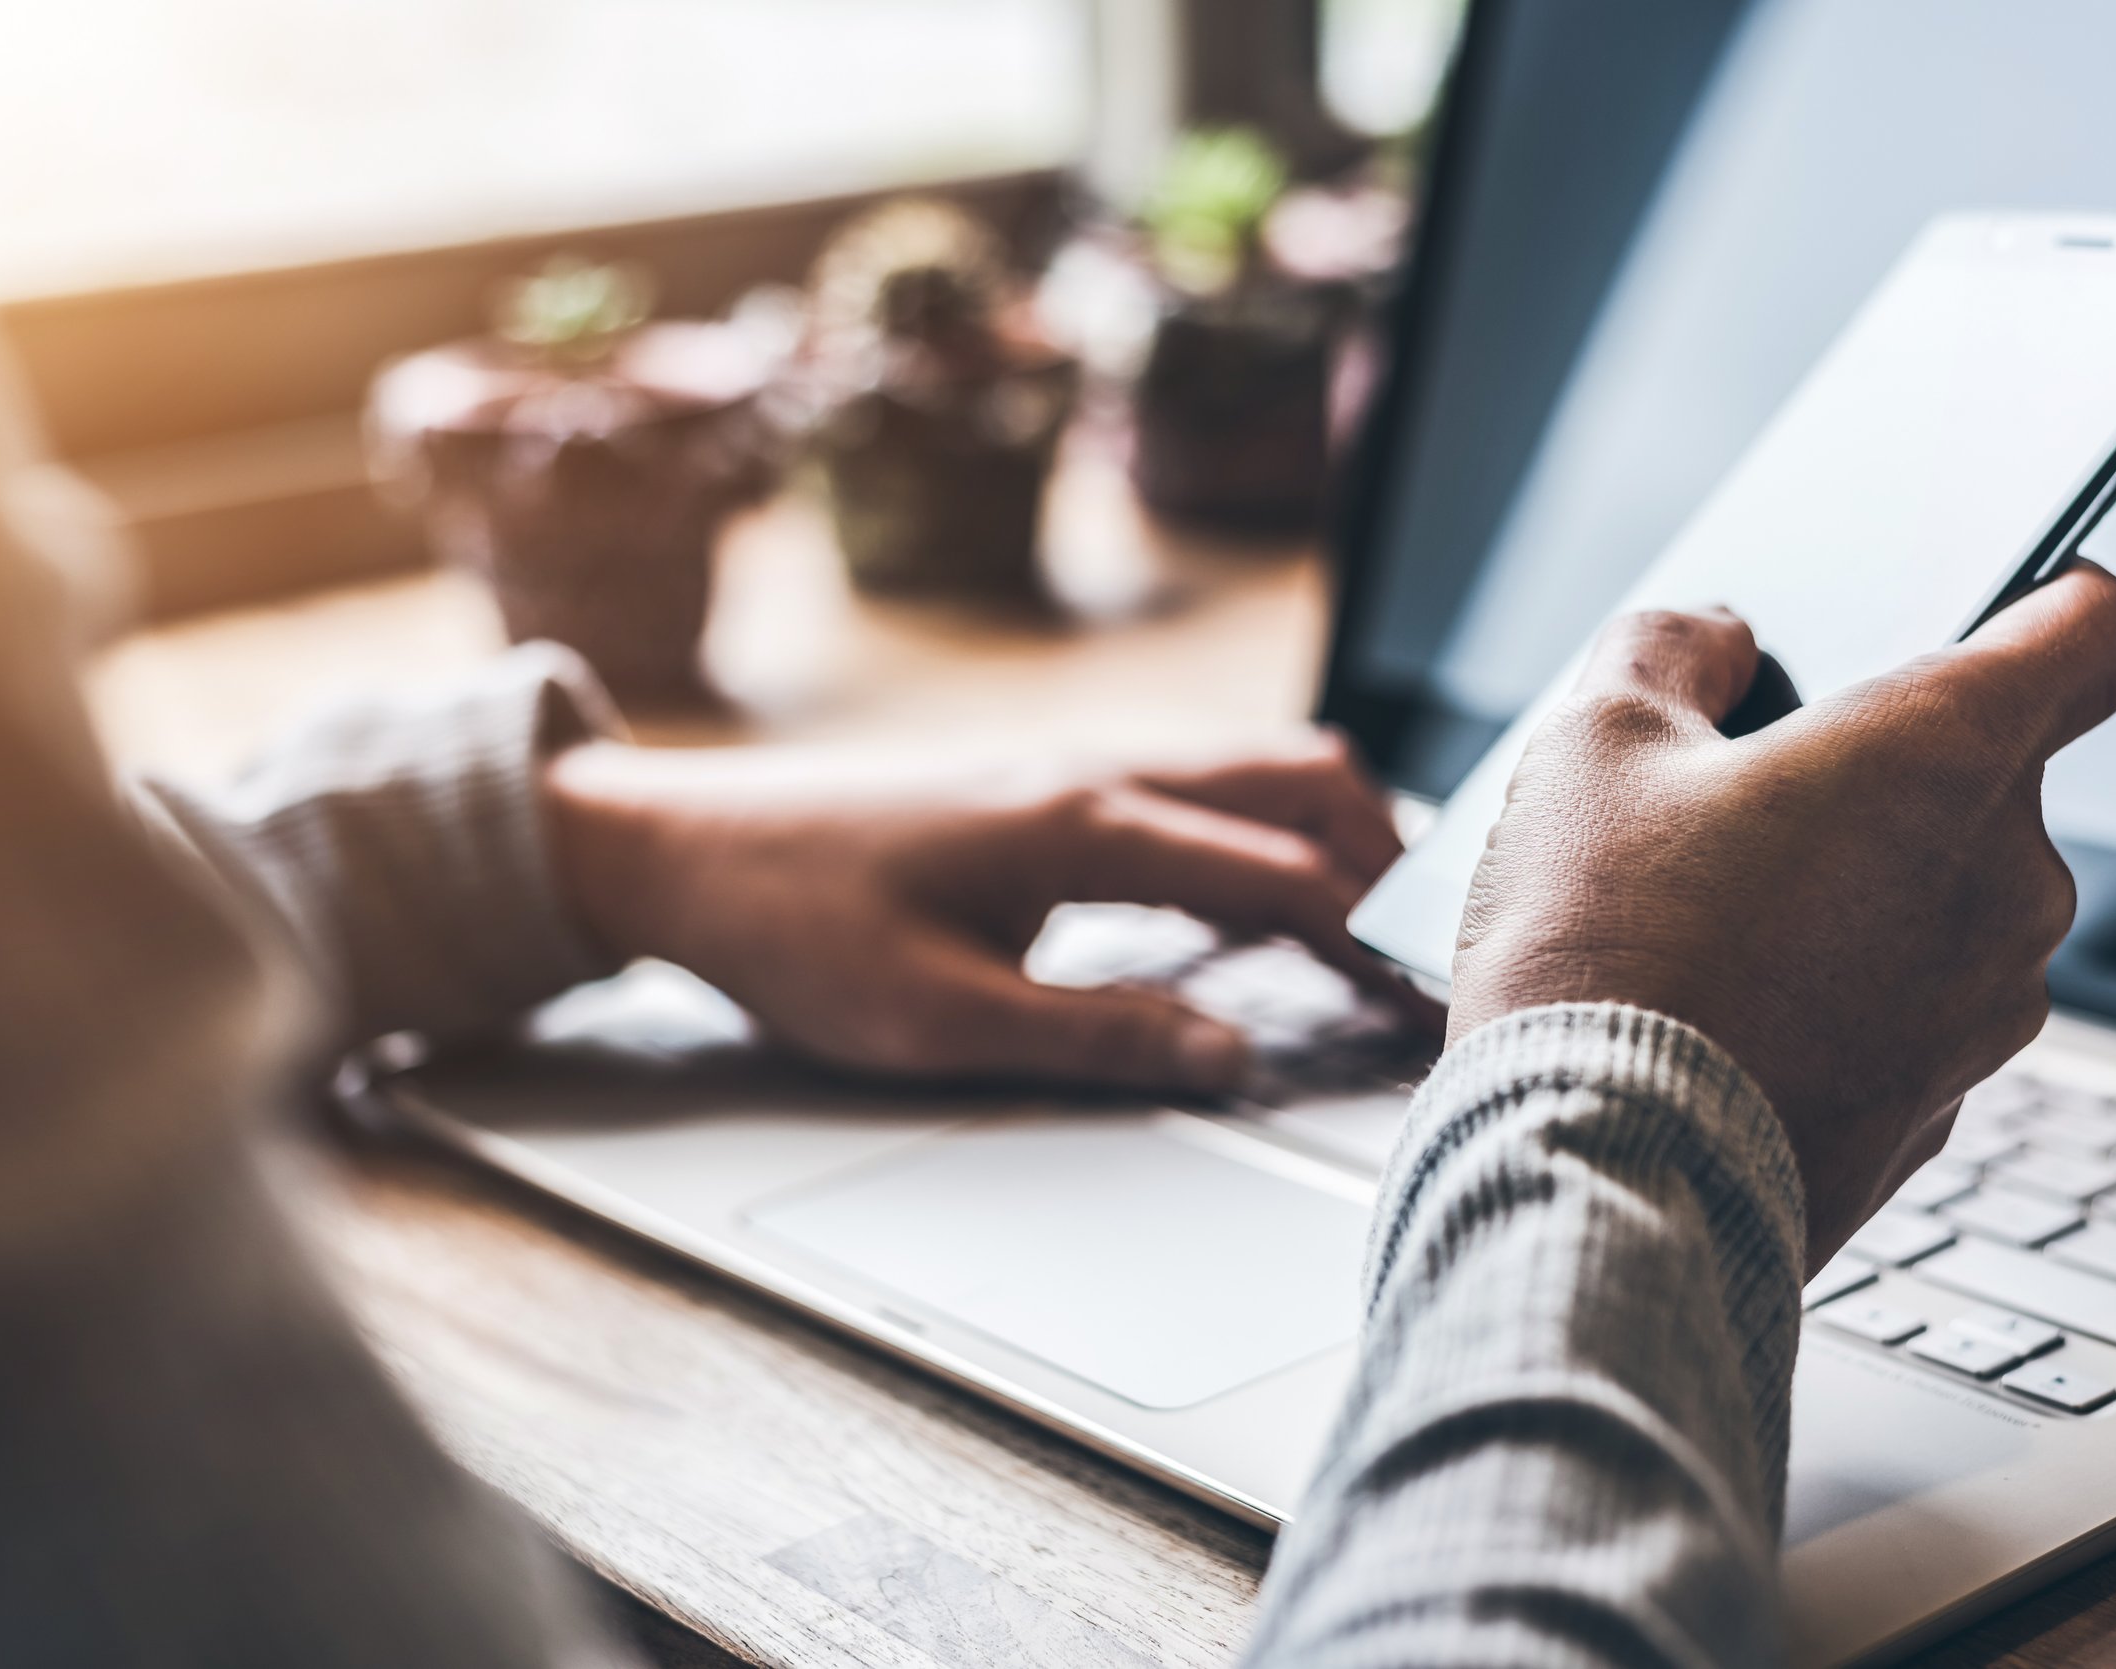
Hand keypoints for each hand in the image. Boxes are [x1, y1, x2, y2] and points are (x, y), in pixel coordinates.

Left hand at [546, 732, 1429, 1093]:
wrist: (679, 847)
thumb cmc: (792, 931)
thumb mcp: (938, 1021)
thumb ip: (1097, 1039)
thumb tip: (1231, 1057)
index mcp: (1085, 824)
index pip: (1284, 873)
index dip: (1375, 942)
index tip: (1436, 1005)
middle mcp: (1098, 767)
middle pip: (1302, 780)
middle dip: (1386, 862)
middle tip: (1424, 958)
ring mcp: (1076, 756)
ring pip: (1256, 764)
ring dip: (1331, 832)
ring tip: (1369, 928)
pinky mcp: (1048, 773)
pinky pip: (1199, 779)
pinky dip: (1264, 825)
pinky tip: (1254, 896)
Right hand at [1452, 560, 2115, 1271]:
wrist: (1600, 1177)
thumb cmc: (1602, 951)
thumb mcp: (1593, 741)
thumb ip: (1671, 647)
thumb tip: (1716, 642)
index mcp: (1946, 752)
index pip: (2102, 631)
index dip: (2052, 604)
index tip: (1990, 622)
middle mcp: (2009, 879)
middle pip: (1988, 777)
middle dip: (1877, 776)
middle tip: (1738, 805)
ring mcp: (1989, 1008)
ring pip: (1943, 902)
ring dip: (1856, 892)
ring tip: (1714, 924)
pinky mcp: (1942, 1109)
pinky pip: (1910, 1011)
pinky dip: (1842, 998)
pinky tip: (1727, 1013)